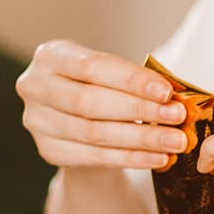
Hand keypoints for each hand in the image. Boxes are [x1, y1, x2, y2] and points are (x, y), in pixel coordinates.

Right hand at [15, 38, 189, 169]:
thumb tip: (175, 95)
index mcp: (51, 55)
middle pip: (91, 102)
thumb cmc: (100, 82)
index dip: (131, 80)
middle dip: (139, 110)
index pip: (94, 67)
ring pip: (95, 133)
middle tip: (177, 116)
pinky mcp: (48, 151)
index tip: (166, 91)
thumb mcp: (109, 70)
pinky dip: (131, 158)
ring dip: (141, 139)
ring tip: (175, 141)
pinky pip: (95, 157)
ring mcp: (37, 122)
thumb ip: (134, 79)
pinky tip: (157, 158)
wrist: (77, 114)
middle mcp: (36, 87)